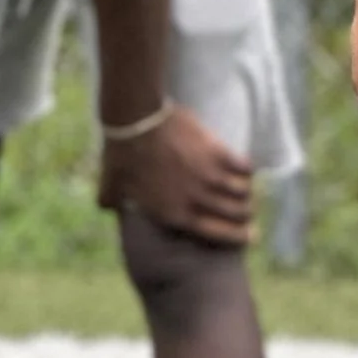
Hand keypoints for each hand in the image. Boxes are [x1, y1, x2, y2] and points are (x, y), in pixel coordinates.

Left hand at [97, 104, 256, 246]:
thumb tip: (107, 207)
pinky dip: (247, 170)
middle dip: (246, 216)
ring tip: (247, 190)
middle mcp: (196, 200)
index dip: (238, 237)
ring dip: (247, 193)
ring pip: (243, 193)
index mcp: (173, 214)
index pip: (217, 234)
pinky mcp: (217, 153)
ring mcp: (209, 177)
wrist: (136, 120)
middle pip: (236, 214)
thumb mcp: (111, 185)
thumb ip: (111, 201)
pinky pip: (244, 168)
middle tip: (249, 212)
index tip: (250, 236)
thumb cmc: (121, 153)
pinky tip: (246, 168)